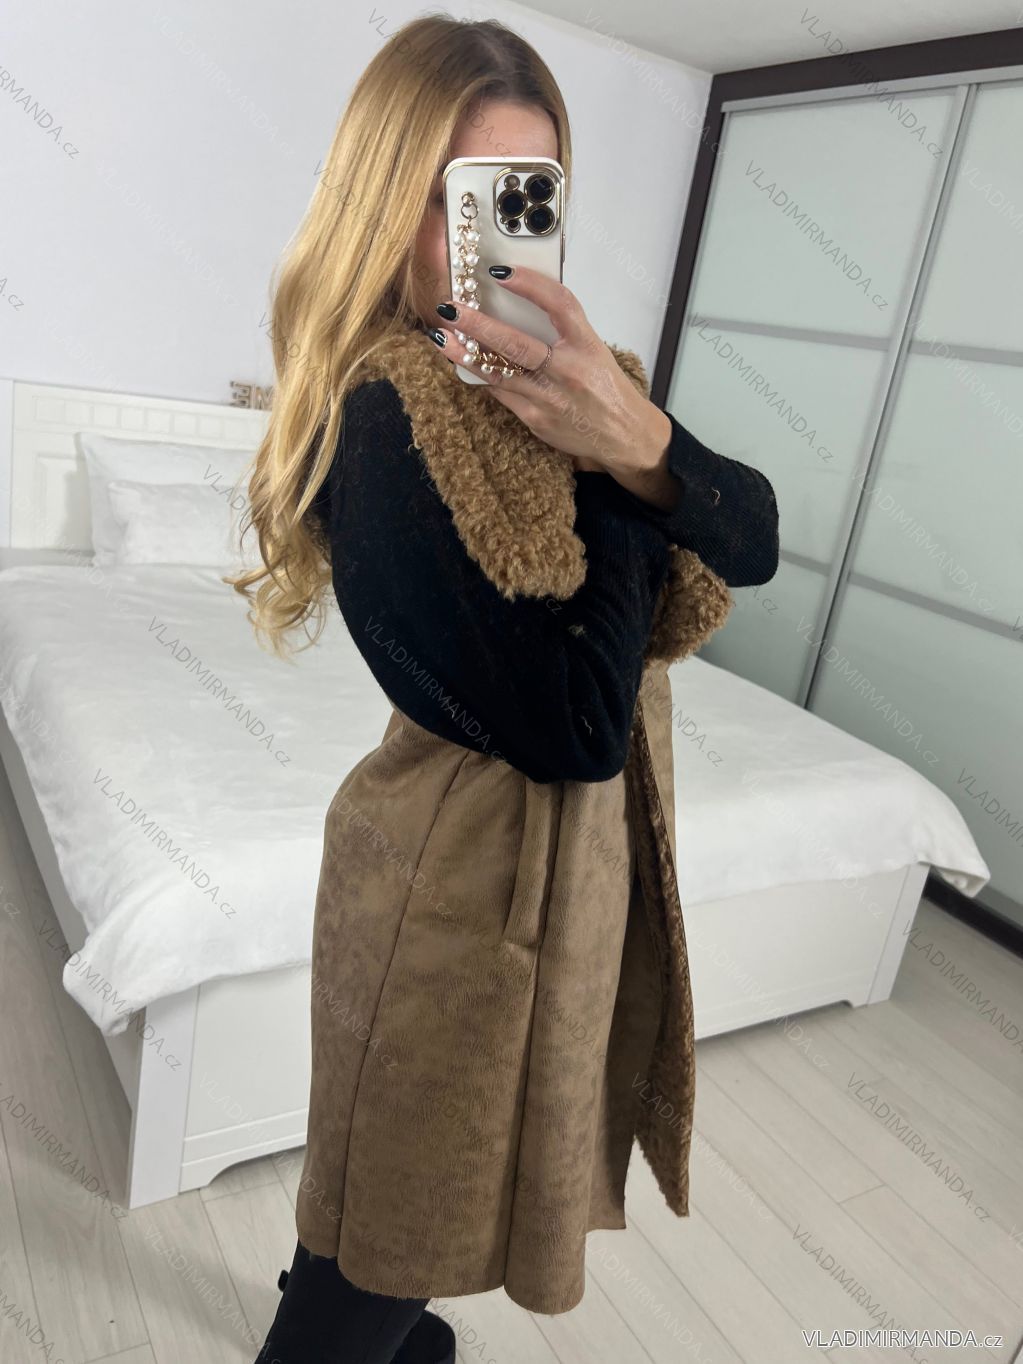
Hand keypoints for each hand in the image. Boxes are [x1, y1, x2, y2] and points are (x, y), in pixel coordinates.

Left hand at [429, 266, 662, 477]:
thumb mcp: (593, 351)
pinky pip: (502, 393)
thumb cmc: (605, 388)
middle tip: (450, 308)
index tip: (500, 271)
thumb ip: (561, 332)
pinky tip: (465, 363)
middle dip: (478, 324)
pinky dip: (483, 376)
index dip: (529, 284)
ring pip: (498, 372)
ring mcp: (549, 397)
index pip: (558, 304)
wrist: (622, 435)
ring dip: (466, 353)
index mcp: (587, 345)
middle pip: (515, 342)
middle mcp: (568, 370)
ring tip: (442, 337)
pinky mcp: (536, 419)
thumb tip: (517, 307)